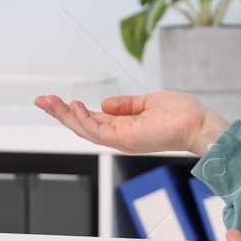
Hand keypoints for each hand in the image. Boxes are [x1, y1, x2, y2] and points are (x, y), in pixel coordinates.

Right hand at [33, 90, 231, 155]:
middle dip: (60, 114)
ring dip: (66, 116)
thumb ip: (126, 105)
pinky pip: (99, 131)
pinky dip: (84, 120)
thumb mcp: (148, 103)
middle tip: (41, 100)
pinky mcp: (127, 140)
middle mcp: (119, 136)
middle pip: (82, 126)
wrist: (199, 124)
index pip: (91, 120)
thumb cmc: (182, 115)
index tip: (55, 99)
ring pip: (85, 130)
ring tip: (50, 102)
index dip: (71, 111)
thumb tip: (104, 104)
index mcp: (124, 127)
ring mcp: (122, 140)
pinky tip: (74, 108)